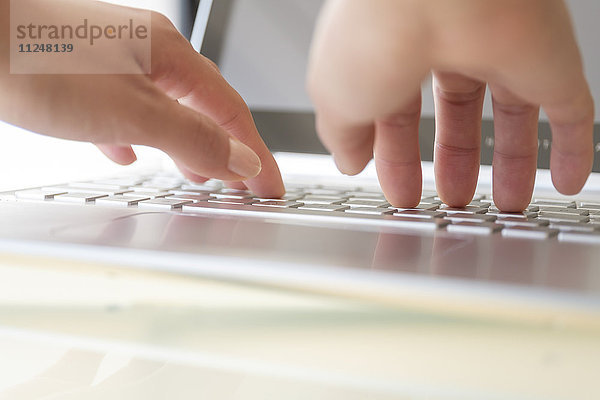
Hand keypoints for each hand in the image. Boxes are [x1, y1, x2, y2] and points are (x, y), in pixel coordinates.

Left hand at [0, 0, 283, 197]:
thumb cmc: (37, 63)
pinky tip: (126, 153)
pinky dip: (137, 136)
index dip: (255, 154)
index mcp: (170, 56)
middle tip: (243, 186)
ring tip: (197, 175)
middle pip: (204, 109)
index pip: (231, 112)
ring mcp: (115, 63)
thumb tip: (241, 162)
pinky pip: (125, 110)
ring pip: (167, 110)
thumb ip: (192, 138)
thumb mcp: (132, 113)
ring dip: (188, 145)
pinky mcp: (83, 76)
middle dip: (227, 150)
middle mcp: (149, 54)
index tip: (270, 186)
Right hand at [307, 0, 594, 210]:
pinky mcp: (551, 63)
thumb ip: (342, 137)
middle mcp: (448, 48)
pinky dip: (572, 149)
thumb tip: (348, 159)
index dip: (399, 157)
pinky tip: (565, 180)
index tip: (401, 191)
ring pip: (513, 113)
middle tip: (454, 200)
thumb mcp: (335, 102)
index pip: (400, 112)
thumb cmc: (375, 37)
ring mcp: (504, 52)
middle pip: (458, 113)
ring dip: (512, 163)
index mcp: (393, 53)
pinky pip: (571, 111)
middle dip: (454, 161)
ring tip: (507, 205)